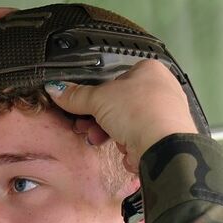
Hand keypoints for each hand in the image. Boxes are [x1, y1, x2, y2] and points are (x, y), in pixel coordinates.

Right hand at [44, 60, 197, 172]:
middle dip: (101, 121)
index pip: (117, 79)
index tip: (84, 109)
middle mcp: (162, 89)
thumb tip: (55, 89)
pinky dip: (131, 148)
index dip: (98, 96)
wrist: (163, 146)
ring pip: (129, 125)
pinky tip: (128, 152)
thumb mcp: (99, 99)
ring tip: (104, 141)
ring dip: (113, 136)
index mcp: (150, 70)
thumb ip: (76, 96)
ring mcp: (167, 115)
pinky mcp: (167, 138)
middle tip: (89, 129)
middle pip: (121, 105)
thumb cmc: (137, 111)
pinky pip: (141, 141)